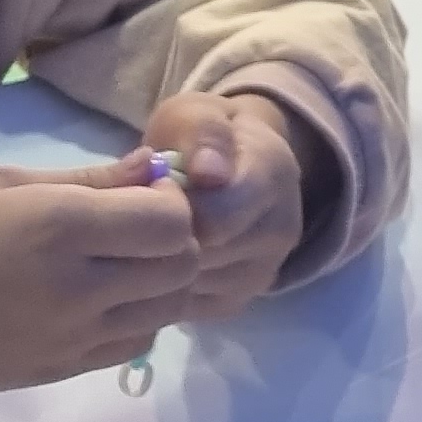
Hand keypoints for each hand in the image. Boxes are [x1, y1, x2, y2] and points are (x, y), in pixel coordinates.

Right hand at [0, 161, 199, 421]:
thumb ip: (85, 180)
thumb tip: (150, 168)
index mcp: (60, 228)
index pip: (172, 222)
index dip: (171, 202)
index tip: (141, 191)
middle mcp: (80, 288)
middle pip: (181, 268)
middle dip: (174, 241)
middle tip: (135, 226)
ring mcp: (76, 339)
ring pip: (168, 311)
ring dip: (159, 283)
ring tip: (118, 263)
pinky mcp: (66, 371)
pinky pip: (135, 345)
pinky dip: (135, 318)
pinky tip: (98, 299)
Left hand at [143, 90, 313, 313]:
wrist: (232, 165)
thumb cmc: (203, 138)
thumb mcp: (196, 113)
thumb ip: (202, 134)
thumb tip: (208, 173)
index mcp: (272, 176)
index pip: (217, 217)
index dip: (170, 209)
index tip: (150, 190)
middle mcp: (281, 231)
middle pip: (201, 256)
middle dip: (161, 238)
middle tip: (140, 214)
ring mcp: (263, 273)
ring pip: (191, 287)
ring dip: (159, 265)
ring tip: (148, 233)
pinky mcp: (239, 302)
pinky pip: (188, 308)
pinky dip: (163, 289)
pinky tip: (157, 258)